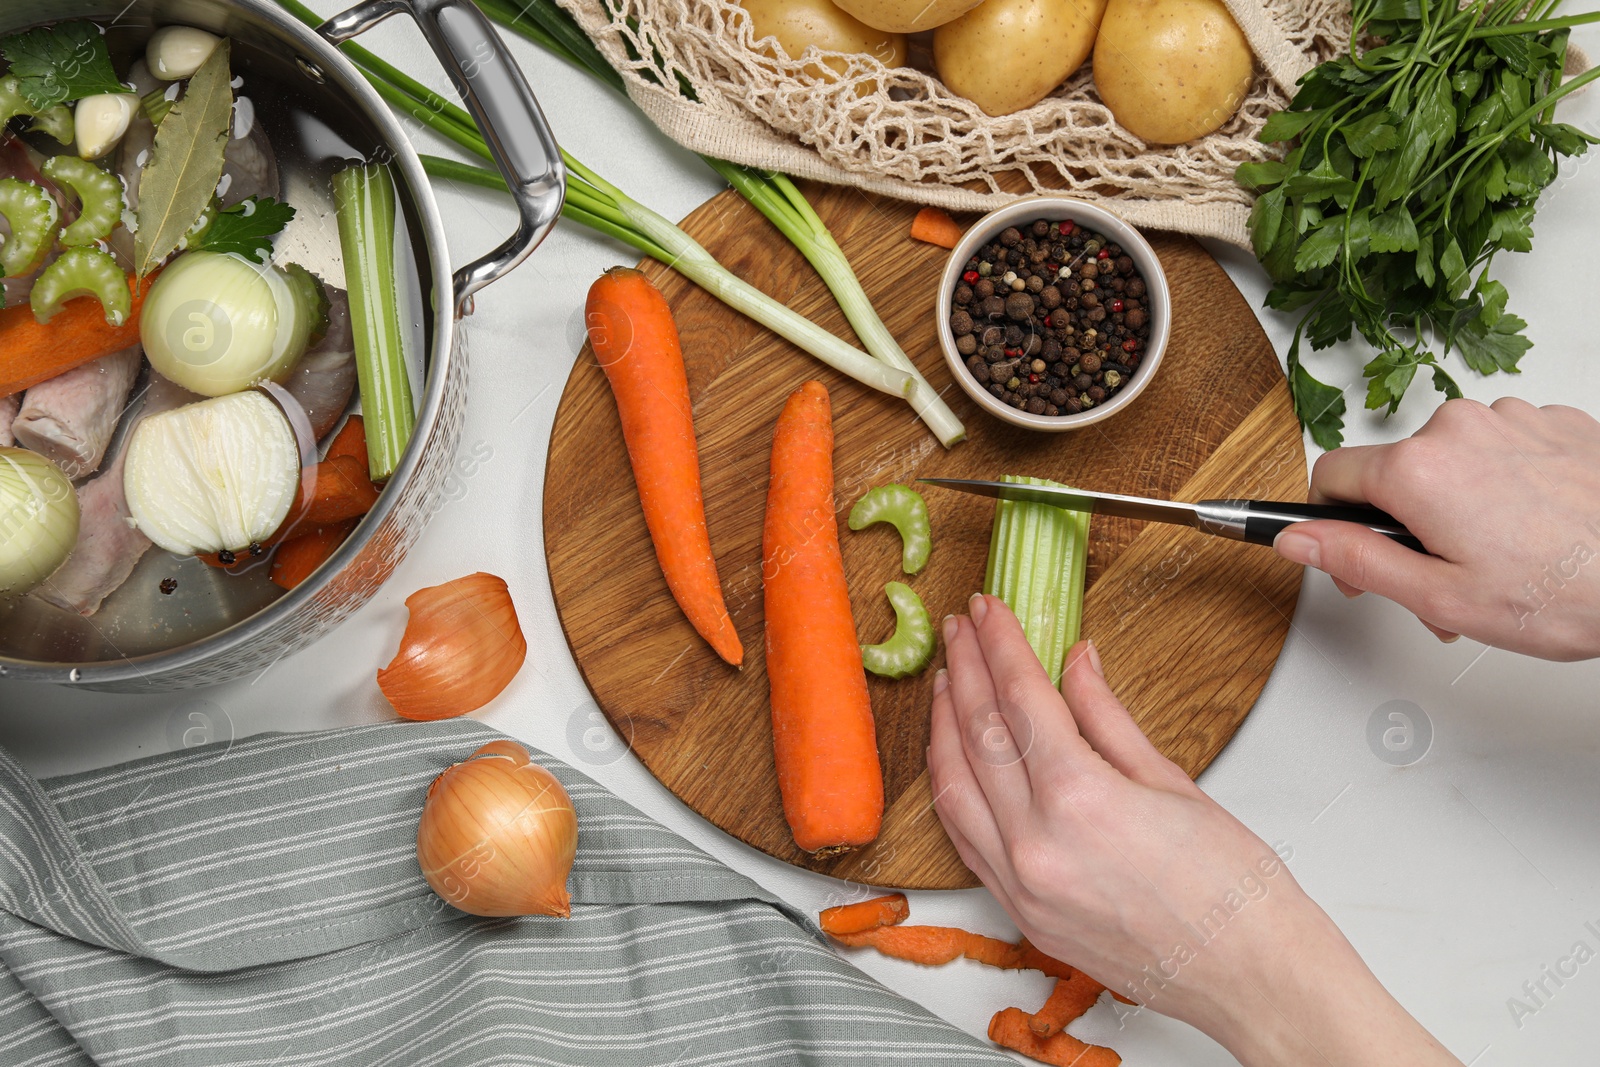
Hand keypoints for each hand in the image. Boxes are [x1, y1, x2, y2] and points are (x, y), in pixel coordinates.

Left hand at [928, 595, 1460, 1065]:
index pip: (1020, 698)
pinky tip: (954, 755)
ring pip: (953, 786)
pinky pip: (962, 837)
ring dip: (945, 725)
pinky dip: (951, 787)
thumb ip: (1106, 716)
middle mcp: (1035, 844)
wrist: (1251, 977)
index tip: (988, 610)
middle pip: (979, 733)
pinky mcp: (1018, 913)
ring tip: (950, 679)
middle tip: (962, 629)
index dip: (1000, 644)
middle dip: (967, 669)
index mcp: (1079, 799)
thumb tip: (1075, 662)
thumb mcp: (1171, 781)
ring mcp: (1019, 884)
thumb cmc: (1233, 888)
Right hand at [1274, 397, 1599, 659]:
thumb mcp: (1439, 595)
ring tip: (1500, 563)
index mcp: (1417, 469)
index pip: (1330, 476)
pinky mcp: (1557, 422)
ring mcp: (1513, 418)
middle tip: (1443, 584)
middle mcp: (1459, 427)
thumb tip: (1297, 538)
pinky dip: (1506, 486)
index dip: (1329, 524)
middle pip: (1395, 472)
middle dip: (1405, 526)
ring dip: (1457, 507)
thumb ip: (1355, 559)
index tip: (1353, 557)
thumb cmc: (1568, 591)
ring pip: (1451, 461)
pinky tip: (1536, 531)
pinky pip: (1503, 448)